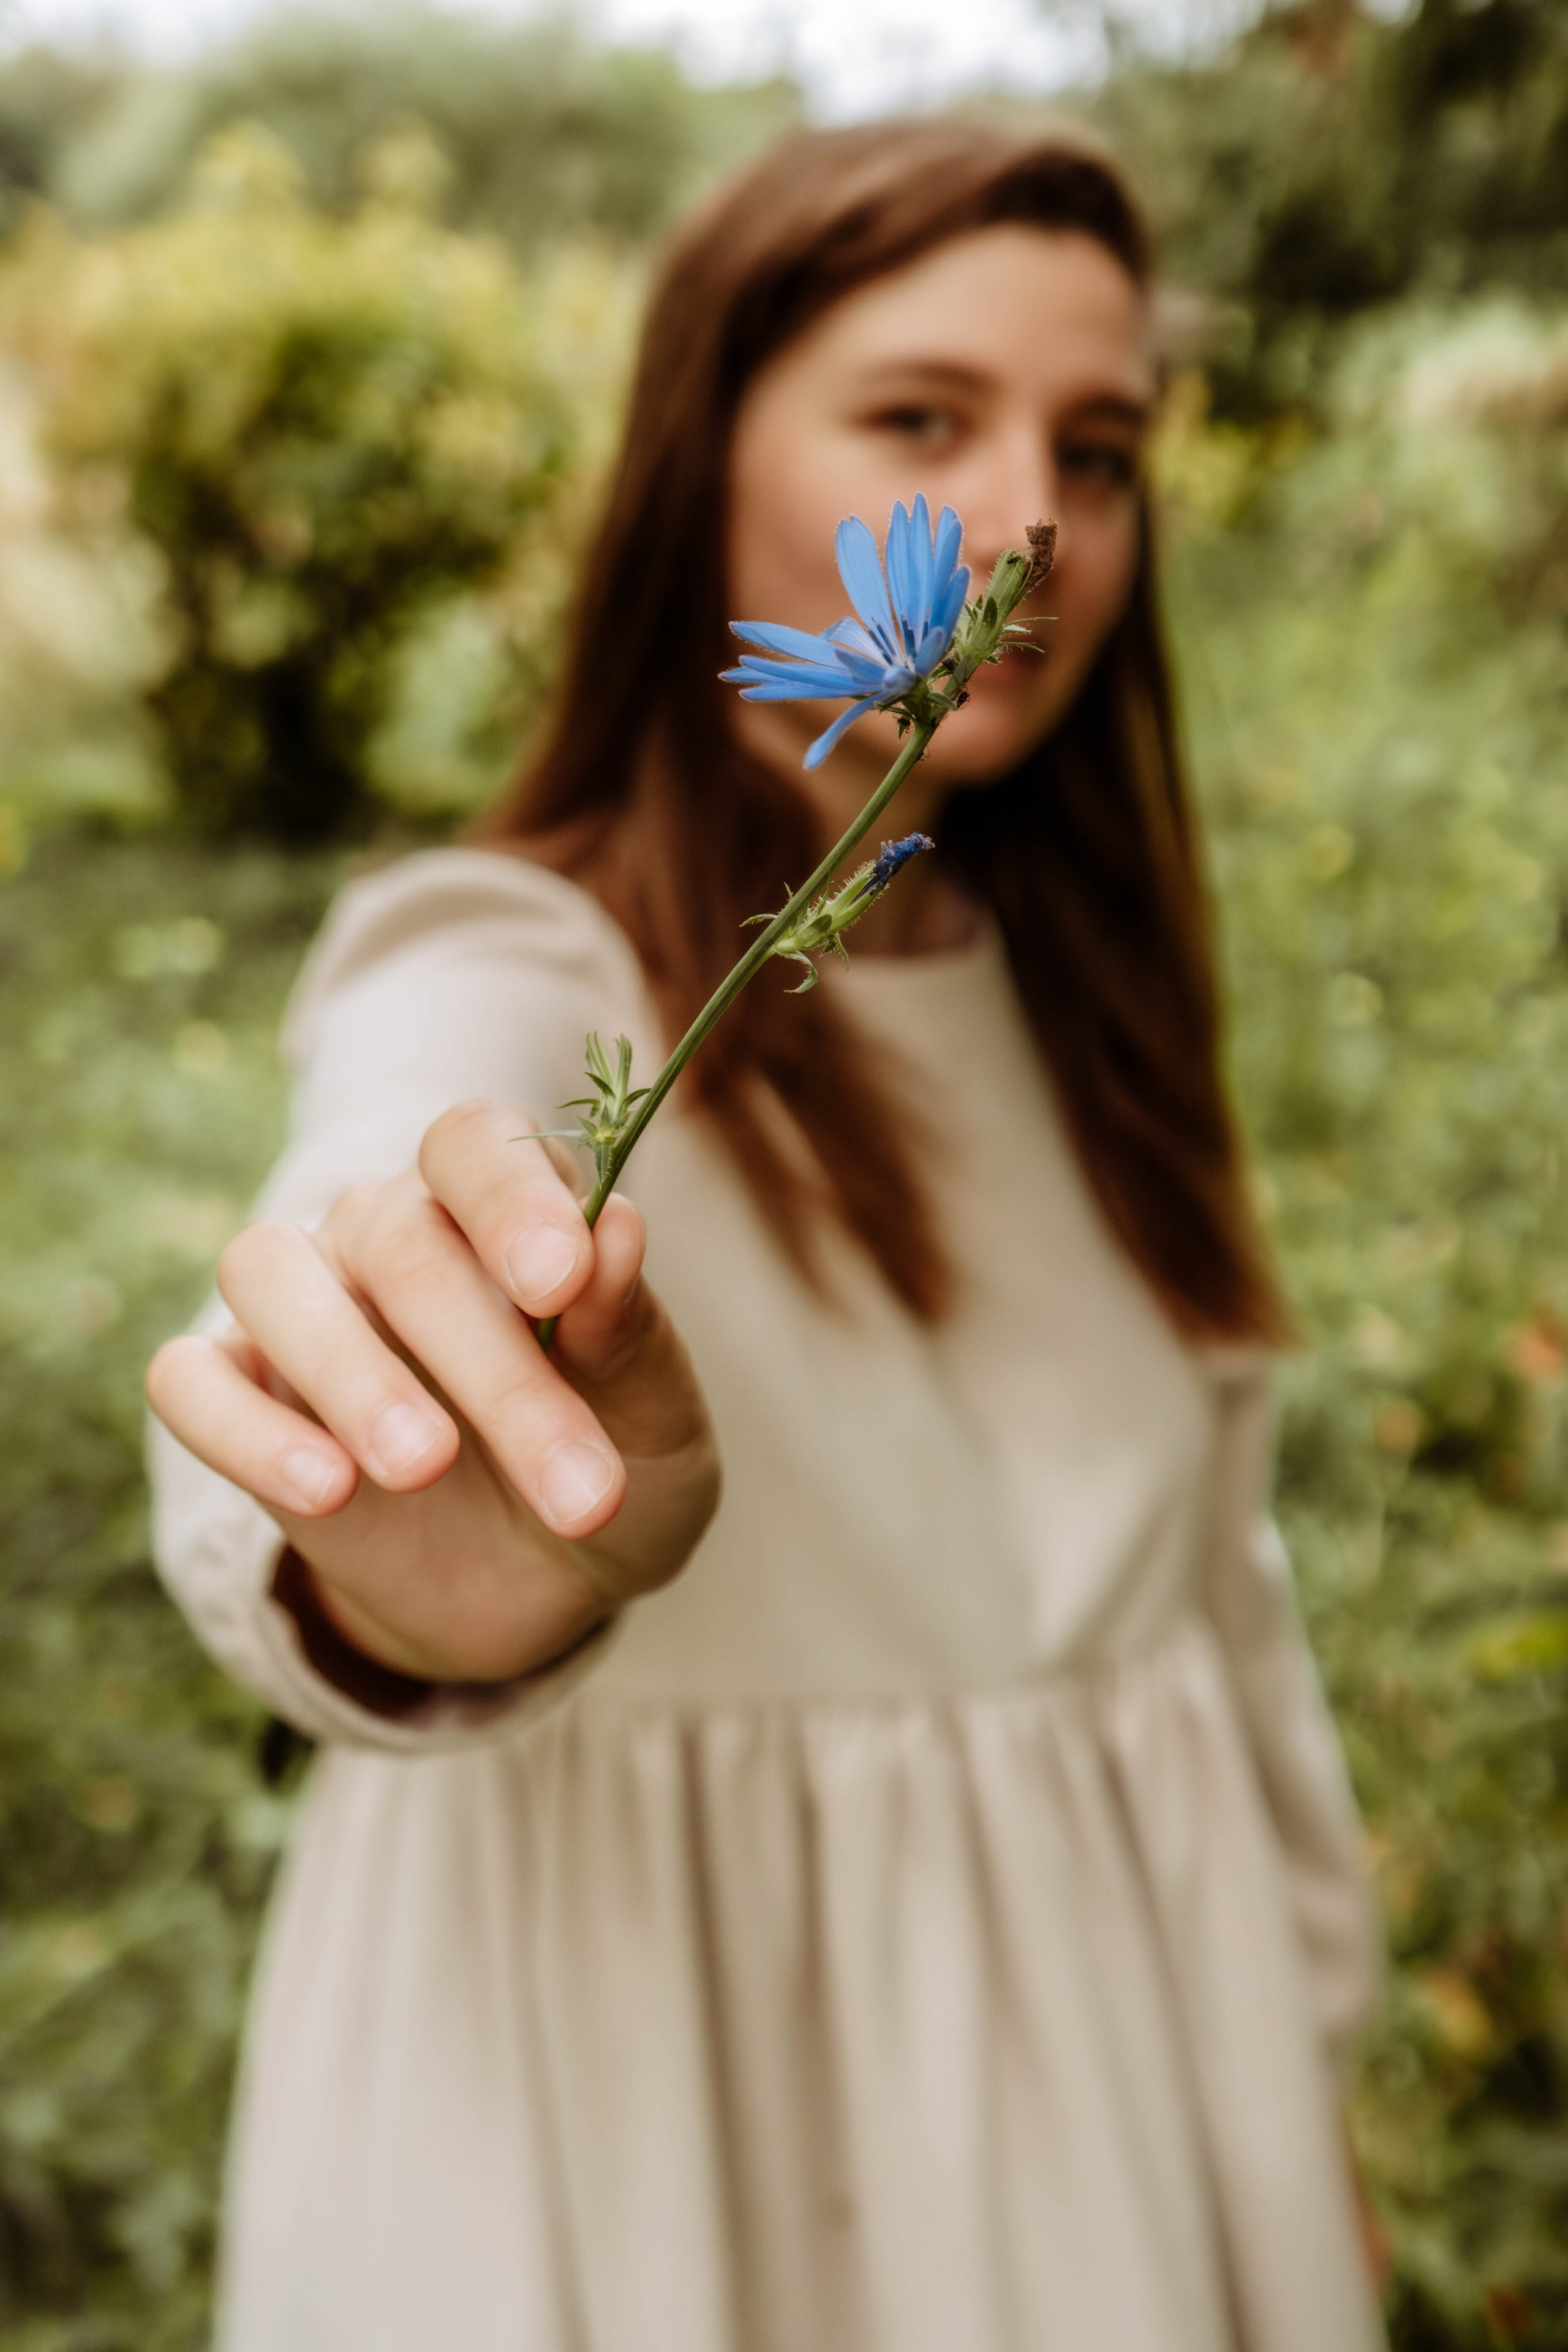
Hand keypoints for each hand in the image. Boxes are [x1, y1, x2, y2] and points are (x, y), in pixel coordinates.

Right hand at [147, 1098, 719, 1683]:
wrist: (549, 1588)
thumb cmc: (615, 1465)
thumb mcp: (656, 1416)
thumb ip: (629, 1327)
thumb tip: (619, 1225)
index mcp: (499, 1205)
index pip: (476, 1143)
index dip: (512, 1198)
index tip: (561, 1279)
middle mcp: (387, 1229)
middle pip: (402, 1243)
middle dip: (491, 1369)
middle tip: (573, 1486)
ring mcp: (303, 1305)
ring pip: (268, 1272)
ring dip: (350, 1373)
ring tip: (425, 1468)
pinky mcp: (236, 1394)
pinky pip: (190, 1379)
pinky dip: (245, 1428)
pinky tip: (328, 1489)